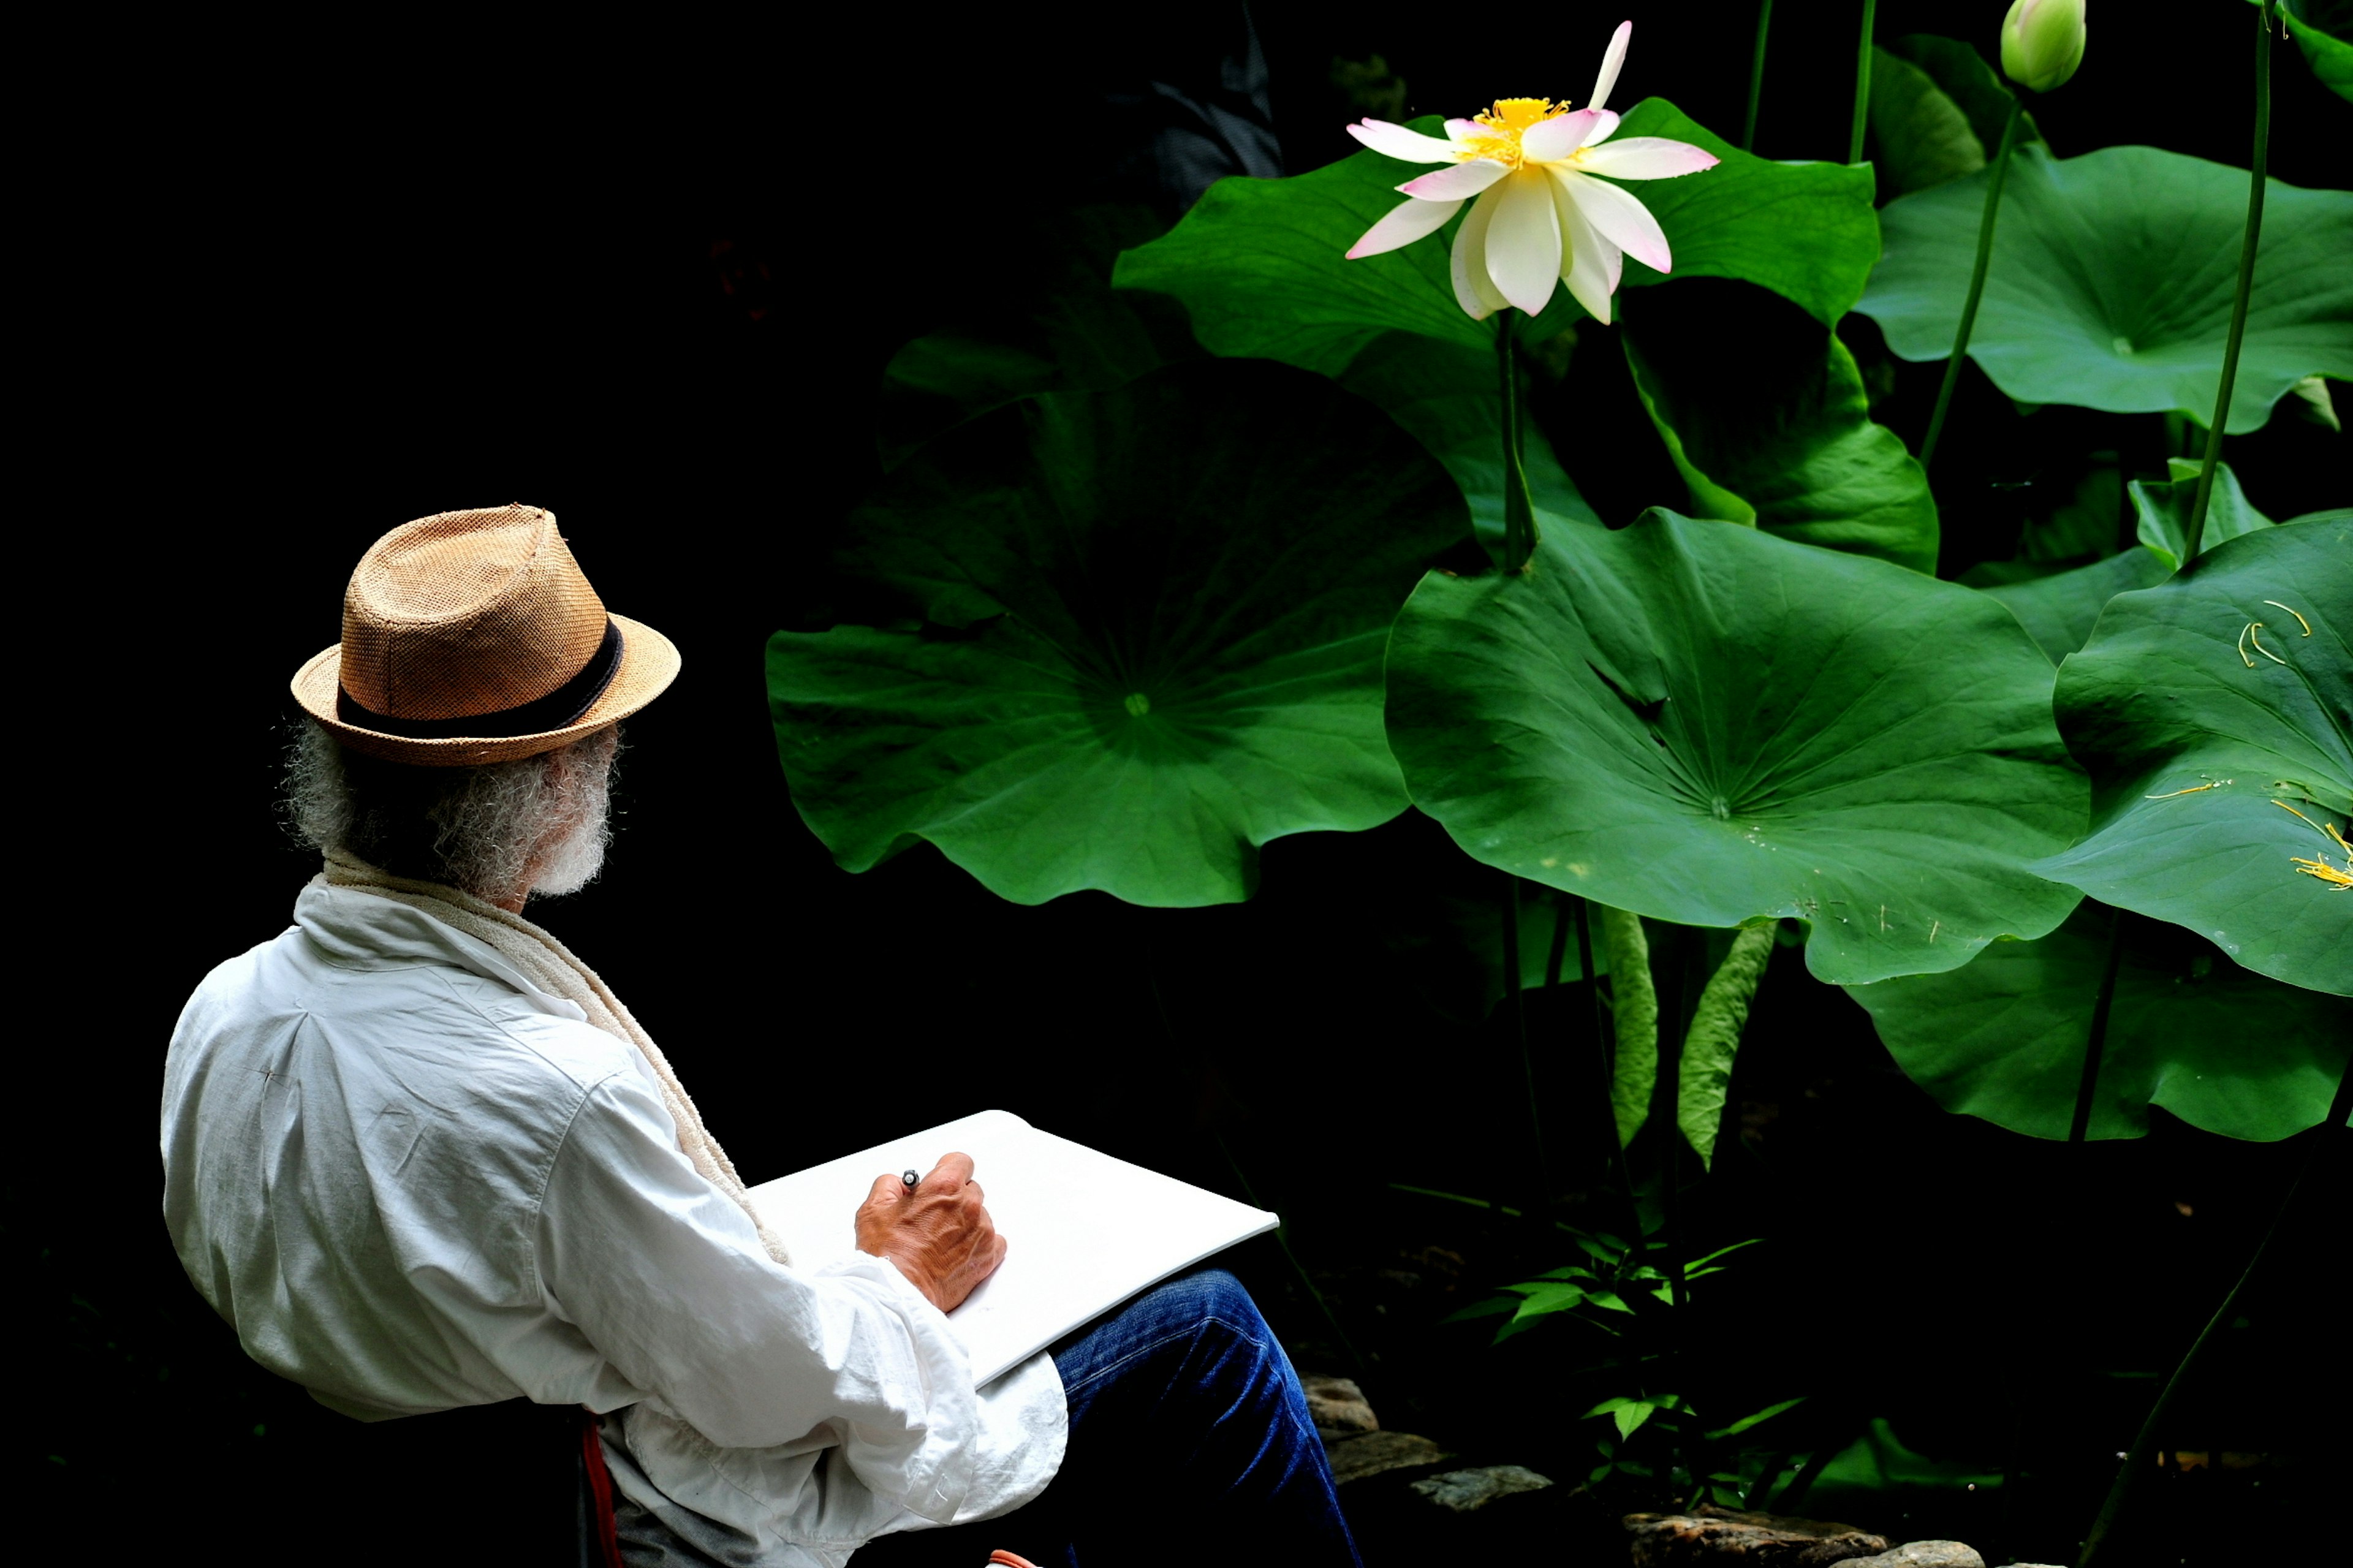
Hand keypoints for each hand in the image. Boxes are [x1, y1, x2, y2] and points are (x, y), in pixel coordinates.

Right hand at [855, 1151, 1007, 1312]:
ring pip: (981, 1216)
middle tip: (933, 1217)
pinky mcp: (988, 1256)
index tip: (941, 1180)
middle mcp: (968, 1205)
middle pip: (971, 1189)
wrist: (898, 1292)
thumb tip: (900, 1185)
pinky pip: (995, 1241)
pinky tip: (959, 1252)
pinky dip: (980, 1244)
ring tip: (941, 1241)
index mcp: (944, 1187)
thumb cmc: (887, 1255)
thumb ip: (890, 1185)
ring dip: (965, 1223)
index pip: (960, 1162)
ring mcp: (982, 1231)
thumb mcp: (874, 1208)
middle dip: (954, 1199)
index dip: (947, 1171)